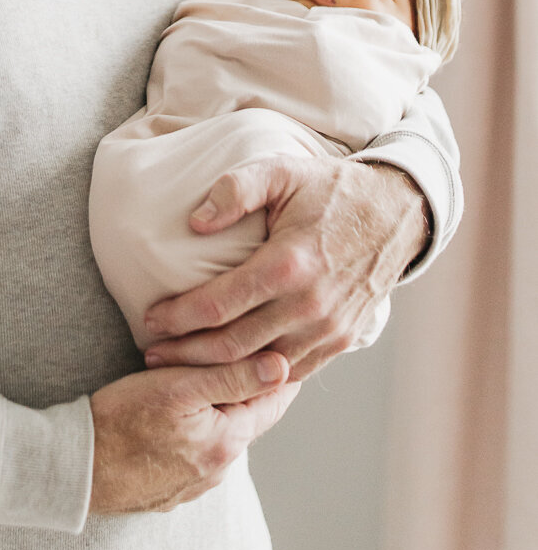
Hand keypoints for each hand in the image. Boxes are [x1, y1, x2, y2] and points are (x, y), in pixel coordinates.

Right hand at [88, 351, 298, 513]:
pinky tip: (172, 421)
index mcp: (227, 442)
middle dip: (243, 391)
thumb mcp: (179, 387)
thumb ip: (234, 377)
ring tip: (199, 386)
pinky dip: (192, 436)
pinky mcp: (167, 492)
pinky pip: (193, 457)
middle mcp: (217, 471)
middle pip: (245, 420)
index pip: (272, 403)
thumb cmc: (120, 421)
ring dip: (215, 415)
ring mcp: (192, 486)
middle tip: (238, 357)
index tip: (286, 350)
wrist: (73, 468)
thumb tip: (284, 368)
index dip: (280, 374)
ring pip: (218, 439)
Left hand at [142, 156, 429, 382]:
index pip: (217, 306)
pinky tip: (229, 373)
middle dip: (185, 354)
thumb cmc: (333, 189)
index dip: (178, 317)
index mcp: (288, 265)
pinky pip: (290, 372)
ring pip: (259, 368)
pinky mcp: (342, 341)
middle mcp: (309, 306)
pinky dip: (256, 378)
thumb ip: (236, 189)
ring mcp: (328, 329)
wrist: (398, 212)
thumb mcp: (283, 170)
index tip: (151, 318)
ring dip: (216, 372)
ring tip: (180, 367)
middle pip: (232, 347)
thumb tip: (195, 222)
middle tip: (152, 353)